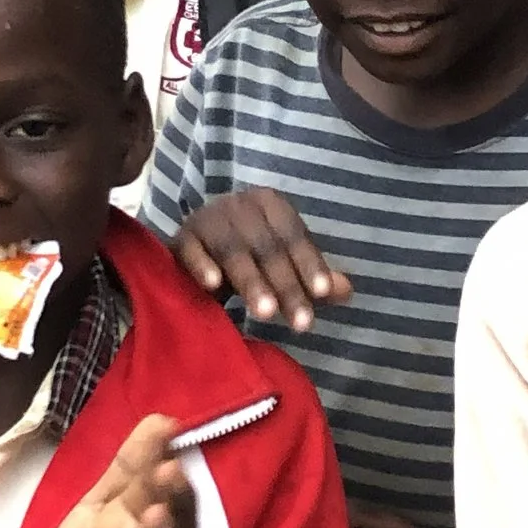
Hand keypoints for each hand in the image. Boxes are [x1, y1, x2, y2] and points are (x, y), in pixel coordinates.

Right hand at [172, 190, 352, 332]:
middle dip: (287, 286)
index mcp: (271, 204)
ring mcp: (208, 218)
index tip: (322, 294)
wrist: (194, 246)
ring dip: (252, 282)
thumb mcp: (283, 265)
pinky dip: (202, 266)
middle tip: (301, 324)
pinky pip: (191, 250)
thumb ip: (313, 279)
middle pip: (268, 247)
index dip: (310, 264)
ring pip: (234, 250)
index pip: (295, 236)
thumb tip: (346, 291)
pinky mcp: (180, 236)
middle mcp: (240, 204)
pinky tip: (214, 287)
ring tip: (266, 314)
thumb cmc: (248, 257)